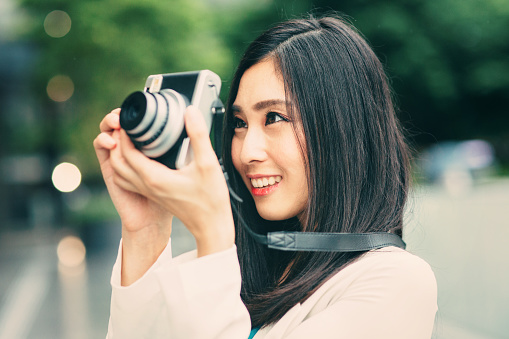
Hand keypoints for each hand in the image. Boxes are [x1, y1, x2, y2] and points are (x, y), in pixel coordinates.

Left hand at [108, 106, 234, 257]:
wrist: (211, 227)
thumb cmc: (210, 200)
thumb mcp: (208, 164)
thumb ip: (198, 135)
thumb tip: (189, 112)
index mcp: (154, 178)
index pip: (126, 152)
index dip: (124, 133)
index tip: (131, 119)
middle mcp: (147, 186)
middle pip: (117, 162)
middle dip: (117, 142)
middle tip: (127, 127)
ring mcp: (149, 192)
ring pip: (120, 173)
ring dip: (119, 156)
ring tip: (130, 140)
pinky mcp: (154, 195)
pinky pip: (129, 181)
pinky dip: (126, 168)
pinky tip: (140, 159)